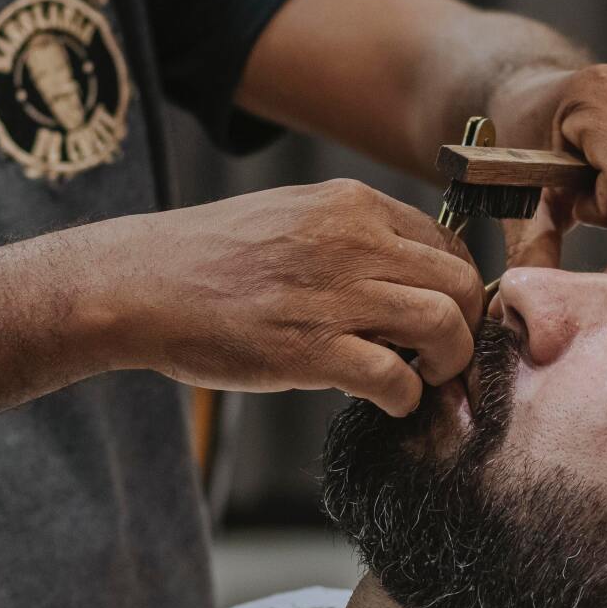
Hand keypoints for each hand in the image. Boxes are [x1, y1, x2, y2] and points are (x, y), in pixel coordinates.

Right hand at [113, 180, 483, 415]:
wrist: (139, 284)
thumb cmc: (208, 258)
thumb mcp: (291, 216)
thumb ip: (350, 235)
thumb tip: (406, 273)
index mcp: (351, 205)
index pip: (450, 240)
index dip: (459, 285)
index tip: (447, 315)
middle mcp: (352, 241)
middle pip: (462, 282)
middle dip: (467, 326)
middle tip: (445, 355)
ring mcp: (333, 295)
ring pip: (445, 325)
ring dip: (449, 363)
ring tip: (425, 378)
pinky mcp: (309, 350)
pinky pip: (396, 378)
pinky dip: (407, 398)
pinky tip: (390, 402)